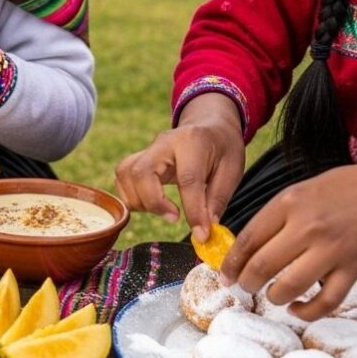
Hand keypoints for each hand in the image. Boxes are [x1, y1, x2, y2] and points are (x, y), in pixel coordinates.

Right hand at [115, 93, 244, 238]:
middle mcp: (165, 142)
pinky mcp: (140, 157)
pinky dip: (131, 195)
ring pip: (126, 174)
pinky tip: (151, 204)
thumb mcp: (233, 170)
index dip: (193, 210)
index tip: (201, 233)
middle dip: (154, 202)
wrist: (209, 124)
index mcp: (193, 141)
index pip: (187, 179)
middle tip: (174, 218)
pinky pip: (123, 176)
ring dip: (139, 201)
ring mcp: (148, 149)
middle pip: (142, 172)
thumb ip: (217, 198)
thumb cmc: (223, 147)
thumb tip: (204, 229)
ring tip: (162, 210)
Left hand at [219, 160, 356, 320]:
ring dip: (274, 297)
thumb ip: (273, 217)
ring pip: (290, 287)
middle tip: (244, 286)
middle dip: (247, 282)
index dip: (231, 262)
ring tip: (272, 295)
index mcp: (288, 204)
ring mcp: (332, 250)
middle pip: (263, 265)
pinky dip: (307, 312)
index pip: (248, 239)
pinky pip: (326, 302)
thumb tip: (244, 249)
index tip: (225, 274)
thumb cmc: (340, 191)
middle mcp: (307, 227)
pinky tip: (297, 308)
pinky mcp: (354, 269)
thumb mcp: (298, 192)